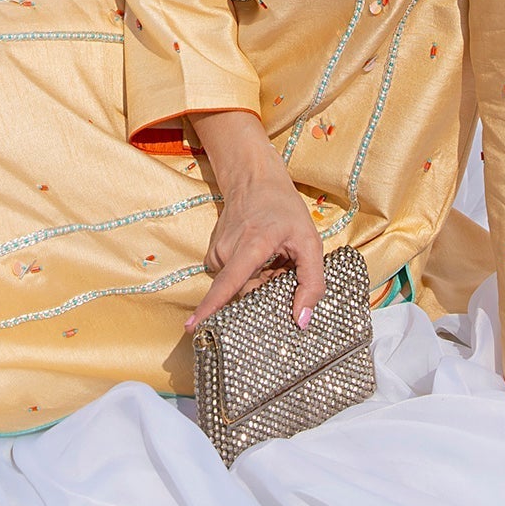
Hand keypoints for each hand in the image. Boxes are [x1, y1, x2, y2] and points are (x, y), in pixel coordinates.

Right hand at [183, 108, 326, 330]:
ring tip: (273, 257)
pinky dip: (251, 274)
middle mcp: (227, 250)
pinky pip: (235, 279)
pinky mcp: (214, 255)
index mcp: (251, 245)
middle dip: (266, 291)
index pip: (228, 283)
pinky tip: (261, 256)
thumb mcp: (310, 241)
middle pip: (244, 293)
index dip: (211, 306)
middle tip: (282, 267)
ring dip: (260, 281)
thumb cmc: (284, 208)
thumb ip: (312, 282)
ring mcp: (217, 252)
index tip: (193, 327)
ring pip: (241, 286)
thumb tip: (301, 321)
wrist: (254, 179)